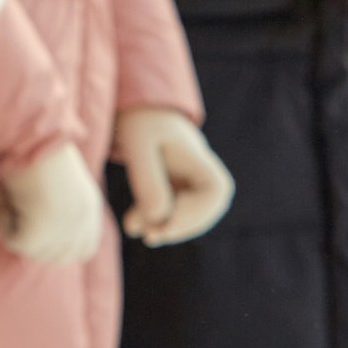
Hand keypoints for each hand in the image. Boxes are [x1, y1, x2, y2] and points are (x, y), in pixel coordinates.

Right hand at [0, 143, 105, 264]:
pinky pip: (12, 240)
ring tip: (3, 192)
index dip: (57, 245)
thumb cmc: (36, 143)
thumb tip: (25, 218)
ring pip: (31, 250)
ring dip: (13, 225)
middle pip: (55, 257)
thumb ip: (51, 204)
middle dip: (31, 238)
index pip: (83, 250)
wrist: (28, 130)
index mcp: (89, 206)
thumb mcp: (54, 179)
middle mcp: (82, 222)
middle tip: (11, 208)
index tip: (30, 226)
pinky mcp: (39, 232)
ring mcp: (63, 230)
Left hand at [112, 106, 233, 246]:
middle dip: (177, 227)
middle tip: (149, 237)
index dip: (193, 216)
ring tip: (135, 229)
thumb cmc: (139, 123)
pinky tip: (132, 224)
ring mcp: (190, 185)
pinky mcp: (174, 191)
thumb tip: (158, 218)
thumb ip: (147, 179)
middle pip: (203, 213)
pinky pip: (170, 213)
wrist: (134, 111)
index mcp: (204, 161)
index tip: (164, 225)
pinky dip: (154, 220)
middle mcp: (203, 176)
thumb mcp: (138, 144)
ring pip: (186, 217)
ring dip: (163, 227)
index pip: (214, 196)